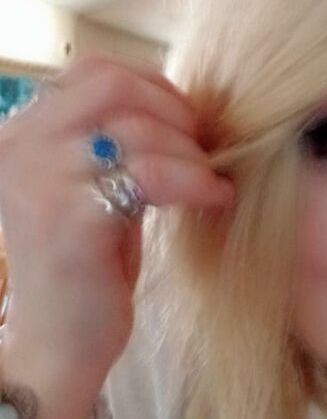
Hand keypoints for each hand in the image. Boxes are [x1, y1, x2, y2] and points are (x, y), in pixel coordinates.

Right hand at [0, 55, 231, 388]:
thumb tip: (178, 107)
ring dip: (191, 154)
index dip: (154, 86)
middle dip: (175, 113)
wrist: (56, 346)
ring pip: (139, 130)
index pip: (93, 71)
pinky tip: (215, 199)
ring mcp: (40, 179)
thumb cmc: (82, 269)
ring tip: (212, 182)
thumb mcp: (88, 189)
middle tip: (205, 148)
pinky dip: (195, 181)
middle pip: (115, 87)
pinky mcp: (71, 217)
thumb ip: (113, 143)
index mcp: (20, 134)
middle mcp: (19, 146)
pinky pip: (151, 174)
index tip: (188, 120)